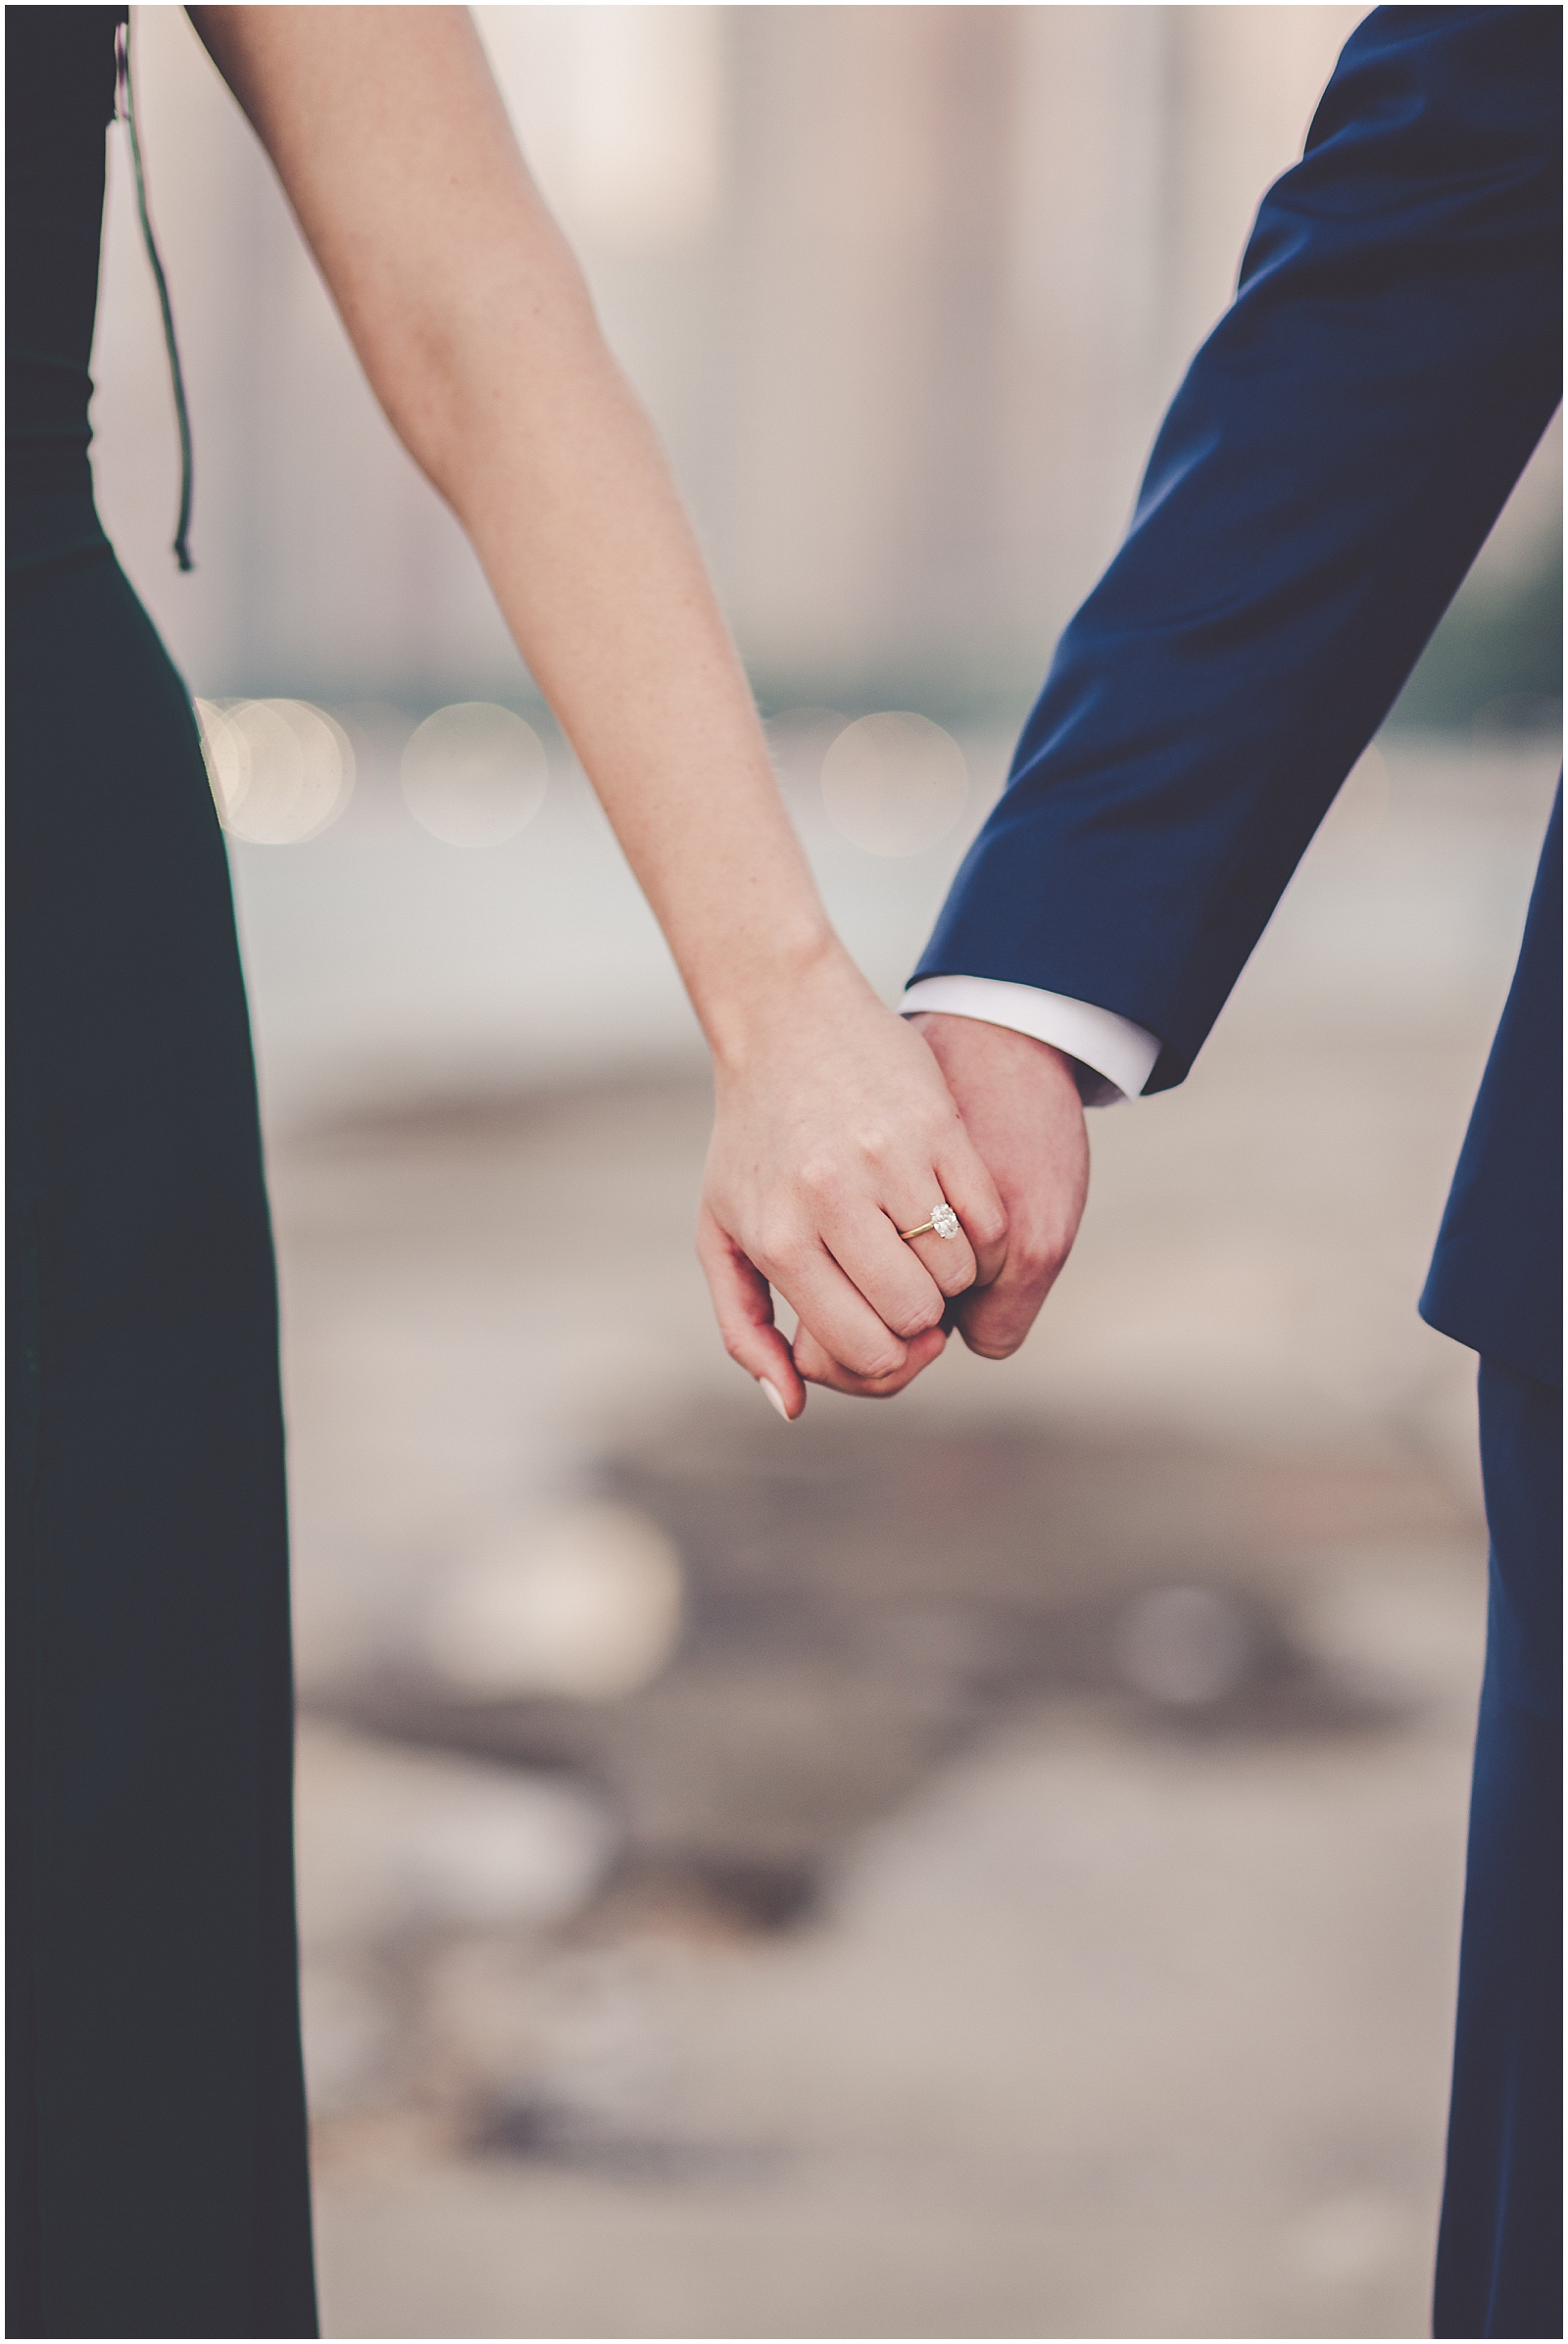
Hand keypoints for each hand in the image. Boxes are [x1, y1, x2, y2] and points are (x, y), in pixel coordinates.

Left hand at [697, 954, 1009, 1419]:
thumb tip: (792, 1404)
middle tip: (907, 1287)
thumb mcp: (722, 1233)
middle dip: (921, 1318)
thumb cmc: (751, 1140)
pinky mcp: (937, 1126)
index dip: (887, 1354)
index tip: (883, 1326)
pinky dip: (982, 1238)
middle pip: (915, 1316)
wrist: (786, 1021)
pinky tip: (955, 1219)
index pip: (861, 1347)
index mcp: (778, 1238)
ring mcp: (888, 1161)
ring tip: (924, 1249)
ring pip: (956, 1272)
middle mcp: (830, 1201)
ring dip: (952, 1277)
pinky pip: (987, 1221)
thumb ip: (745, 1326)